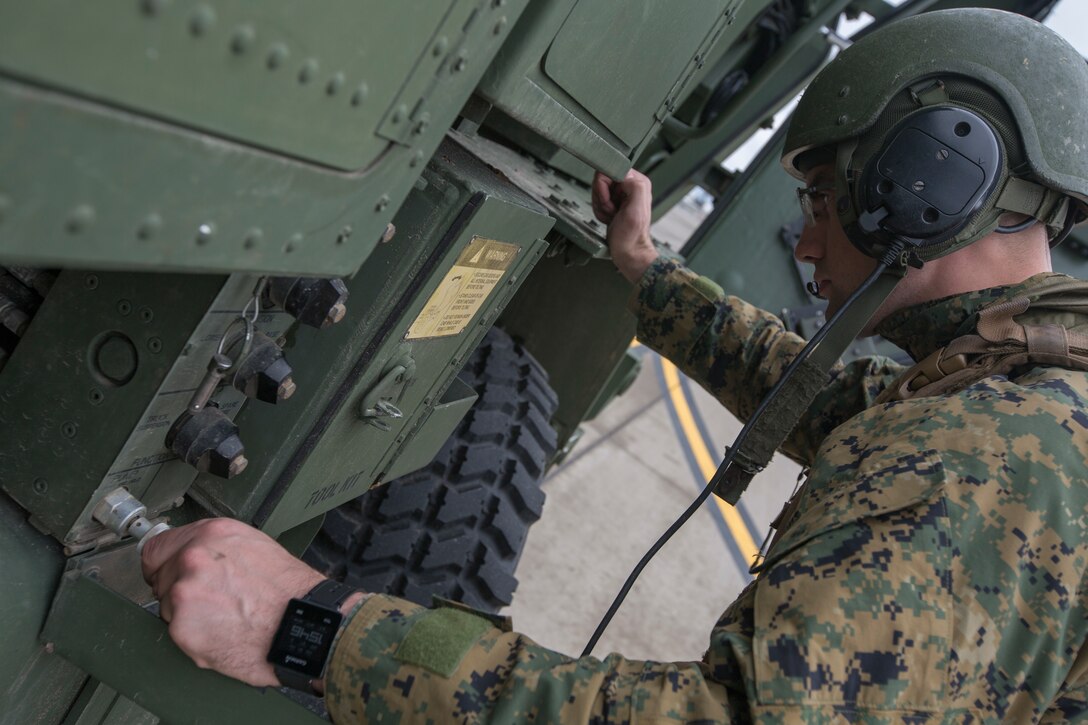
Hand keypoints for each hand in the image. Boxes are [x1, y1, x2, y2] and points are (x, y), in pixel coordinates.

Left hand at [141, 517, 325, 687]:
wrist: (301, 626)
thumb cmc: (287, 592)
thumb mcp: (255, 547)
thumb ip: (217, 547)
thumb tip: (194, 553)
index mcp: (211, 534)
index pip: (157, 547)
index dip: (162, 564)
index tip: (166, 573)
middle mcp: (193, 558)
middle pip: (161, 579)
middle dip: (180, 591)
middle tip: (213, 601)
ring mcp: (184, 593)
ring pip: (168, 607)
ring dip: (188, 615)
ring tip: (224, 617)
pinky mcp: (182, 627)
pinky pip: (177, 633)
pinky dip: (195, 637)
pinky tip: (223, 632)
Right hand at [591, 169, 657, 282]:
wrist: (627, 252)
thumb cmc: (631, 236)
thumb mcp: (636, 210)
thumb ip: (634, 186)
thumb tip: (623, 172)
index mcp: (637, 181)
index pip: (609, 171)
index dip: (604, 188)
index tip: (611, 203)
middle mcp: (630, 184)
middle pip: (601, 180)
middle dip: (602, 198)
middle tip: (611, 211)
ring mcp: (621, 193)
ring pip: (597, 190)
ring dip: (601, 206)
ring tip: (611, 216)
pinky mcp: (614, 201)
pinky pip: (597, 199)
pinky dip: (599, 211)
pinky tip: (609, 218)